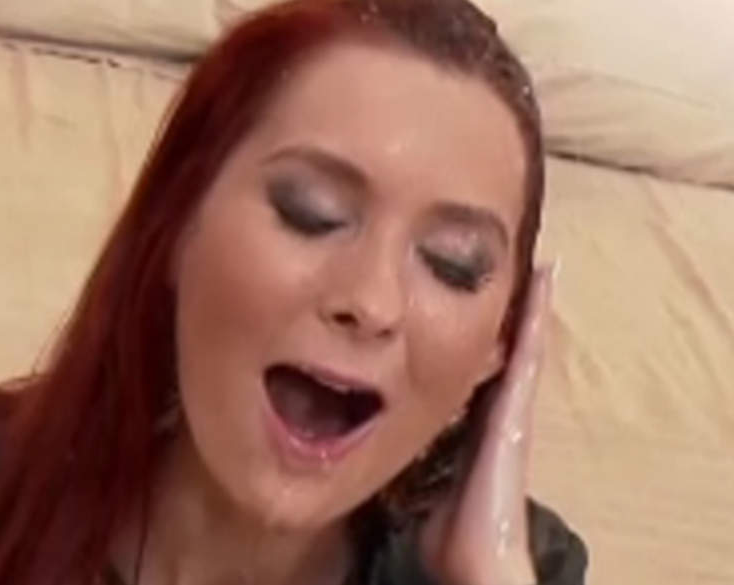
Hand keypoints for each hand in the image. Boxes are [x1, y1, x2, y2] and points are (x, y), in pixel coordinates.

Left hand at [420, 266, 554, 584]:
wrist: (478, 554)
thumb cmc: (452, 529)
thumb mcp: (425, 481)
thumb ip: (413, 461)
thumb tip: (377, 453)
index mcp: (476, 424)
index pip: (480, 371)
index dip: (488, 341)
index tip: (483, 304)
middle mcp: (500, 410)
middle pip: (506, 351)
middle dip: (513, 314)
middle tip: (523, 266)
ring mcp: (514, 407)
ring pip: (522, 345)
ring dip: (529, 308)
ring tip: (537, 263)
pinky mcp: (519, 407)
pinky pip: (528, 351)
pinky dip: (535, 316)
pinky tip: (541, 278)